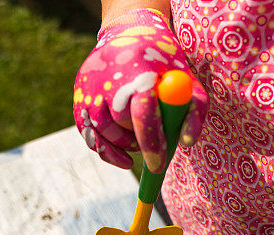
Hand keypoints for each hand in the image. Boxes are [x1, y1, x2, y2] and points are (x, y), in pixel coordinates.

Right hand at [73, 9, 208, 171]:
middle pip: (121, 125)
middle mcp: (109, 78)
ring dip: (121, 145)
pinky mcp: (79, 93)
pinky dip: (103, 149)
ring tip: (137, 141)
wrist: (130, 30)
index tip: (158, 165)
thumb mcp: (187, 80)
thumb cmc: (164, 61)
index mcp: (140, 71)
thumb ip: (194, 111)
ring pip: (102, 131)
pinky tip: (121, 157)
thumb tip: (186, 143)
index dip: (151, 143)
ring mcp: (90, 85)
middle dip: (137, 142)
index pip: (142, 113)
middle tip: (152, 148)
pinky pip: (87, 132)